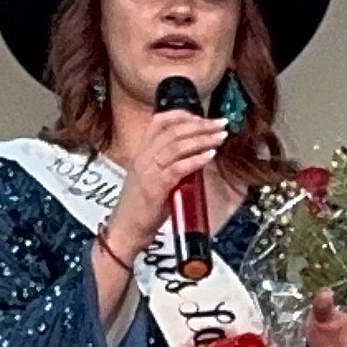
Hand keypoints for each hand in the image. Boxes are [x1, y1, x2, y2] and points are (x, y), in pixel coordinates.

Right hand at [103, 108, 228, 259]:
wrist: (126, 230)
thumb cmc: (142, 209)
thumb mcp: (154, 179)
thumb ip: (171, 166)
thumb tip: (197, 157)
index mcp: (142, 152)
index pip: (160, 121)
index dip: (184, 115)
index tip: (204, 117)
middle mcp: (144, 157)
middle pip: (174, 130)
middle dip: (201, 125)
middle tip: (220, 124)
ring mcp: (148, 171)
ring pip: (177, 145)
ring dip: (203, 139)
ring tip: (220, 137)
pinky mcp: (155, 187)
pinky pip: (178, 167)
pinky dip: (196, 160)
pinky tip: (209, 155)